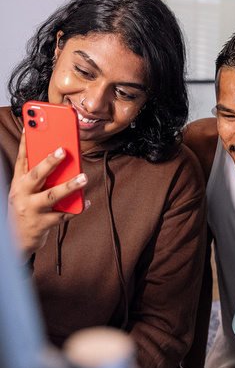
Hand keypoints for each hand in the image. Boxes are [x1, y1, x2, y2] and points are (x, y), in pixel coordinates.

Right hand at [8, 132, 88, 256]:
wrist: (16, 239)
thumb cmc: (25, 207)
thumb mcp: (24, 189)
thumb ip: (36, 173)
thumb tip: (55, 154)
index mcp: (19, 182)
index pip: (21, 159)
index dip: (26, 143)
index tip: (32, 127)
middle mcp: (22, 194)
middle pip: (36, 175)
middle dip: (49, 162)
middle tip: (63, 151)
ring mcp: (31, 210)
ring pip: (51, 196)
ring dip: (69, 186)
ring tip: (84, 177)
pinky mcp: (42, 224)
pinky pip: (62, 215)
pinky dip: (76, 208)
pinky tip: (86, 201)